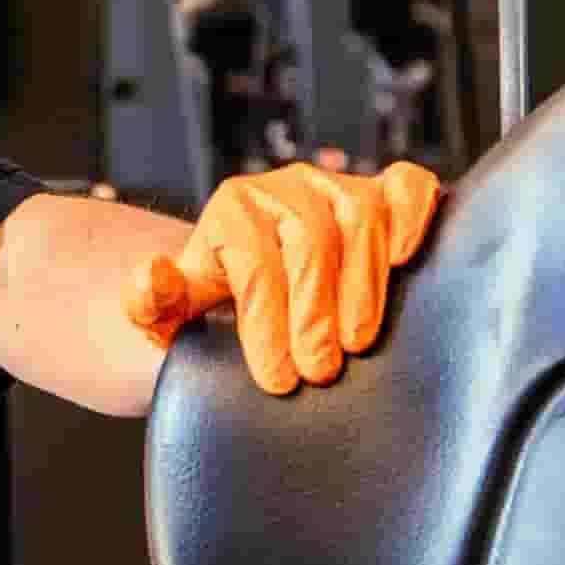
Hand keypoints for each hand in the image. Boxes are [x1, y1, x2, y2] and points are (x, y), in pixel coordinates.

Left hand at [126, 161, 442, 394]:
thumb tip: (151, 275)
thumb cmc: (220, 305)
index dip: (266, 324)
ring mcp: (338, 185)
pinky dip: (413, 217)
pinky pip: (407, 187)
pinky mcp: (384, 190)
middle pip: (310, 240)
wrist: (257, 283)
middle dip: (314, 313)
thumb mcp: (172, 311)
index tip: (277, 379)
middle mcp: (287, 188)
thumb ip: (151, 301)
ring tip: (358, 343)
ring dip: (363, 285)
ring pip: (359, 216)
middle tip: (320, 371)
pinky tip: (404, 262)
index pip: (253, 261)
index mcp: (232, 210)